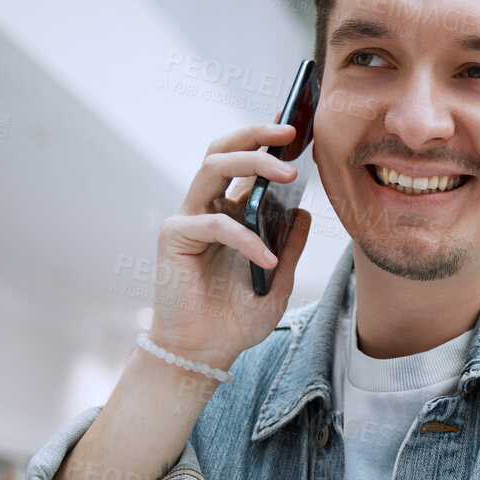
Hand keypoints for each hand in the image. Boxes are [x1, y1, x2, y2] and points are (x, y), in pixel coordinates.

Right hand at [148, 122, 313, 368]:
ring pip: (213, 167)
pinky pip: (216, 223)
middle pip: (222, 151)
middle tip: (291, 133)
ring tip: (288, 173)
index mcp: (229, 214)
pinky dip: (246, 238)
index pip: (243, 166)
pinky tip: (267, 262)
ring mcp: (188, 219)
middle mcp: (206, 208)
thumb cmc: (235, 318)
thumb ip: (288, 246)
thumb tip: (305, 213)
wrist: (206, 351)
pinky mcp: (174, 236)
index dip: (265, 141)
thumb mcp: (278, 280)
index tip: (296, 127)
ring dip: (252, 164)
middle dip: (256, 135)